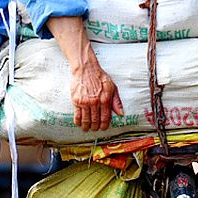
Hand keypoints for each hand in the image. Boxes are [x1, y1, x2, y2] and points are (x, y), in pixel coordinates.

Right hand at [46, 15, 125, 131]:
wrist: (85, 69)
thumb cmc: (99, 77)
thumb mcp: (112, 87)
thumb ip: (116, 101)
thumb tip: (121, 113)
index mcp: (105, 99)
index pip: (105, 117)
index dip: (104, 125)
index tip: (103, 128)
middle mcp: (95, 102)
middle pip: (95, 120)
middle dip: (95, 127)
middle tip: (95, 129)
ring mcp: (85, 102)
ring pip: (86, 120)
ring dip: (86, 127)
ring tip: (86, 129)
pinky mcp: (76, 101)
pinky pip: (77, 115)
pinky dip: (78, 122)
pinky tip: (79, 124)